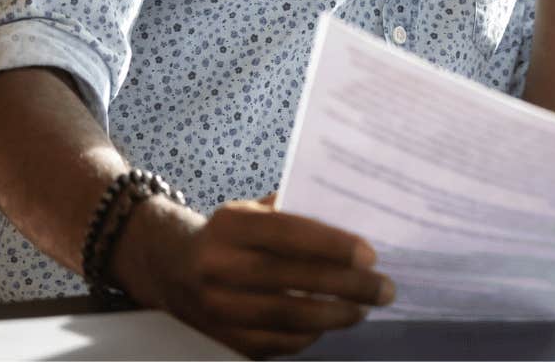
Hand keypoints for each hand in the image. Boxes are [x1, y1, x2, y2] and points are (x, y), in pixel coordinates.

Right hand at [118, 194, 393, 358]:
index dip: (331, 245)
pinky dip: (309, 336)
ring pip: (286, 317)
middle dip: (346, 286)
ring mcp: (218, 307)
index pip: (287, 233)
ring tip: (364, 309)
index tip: (369, 254)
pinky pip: (276, 343)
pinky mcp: (223, 338)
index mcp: (230, 226)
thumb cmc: (229, 235)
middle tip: (384, 288)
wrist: (170, 268)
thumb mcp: (250, 211)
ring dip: (334, 316)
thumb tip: (353, 218)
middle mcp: (218, 267)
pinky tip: (331, 324)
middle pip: (291, 279)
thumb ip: (292, 213)